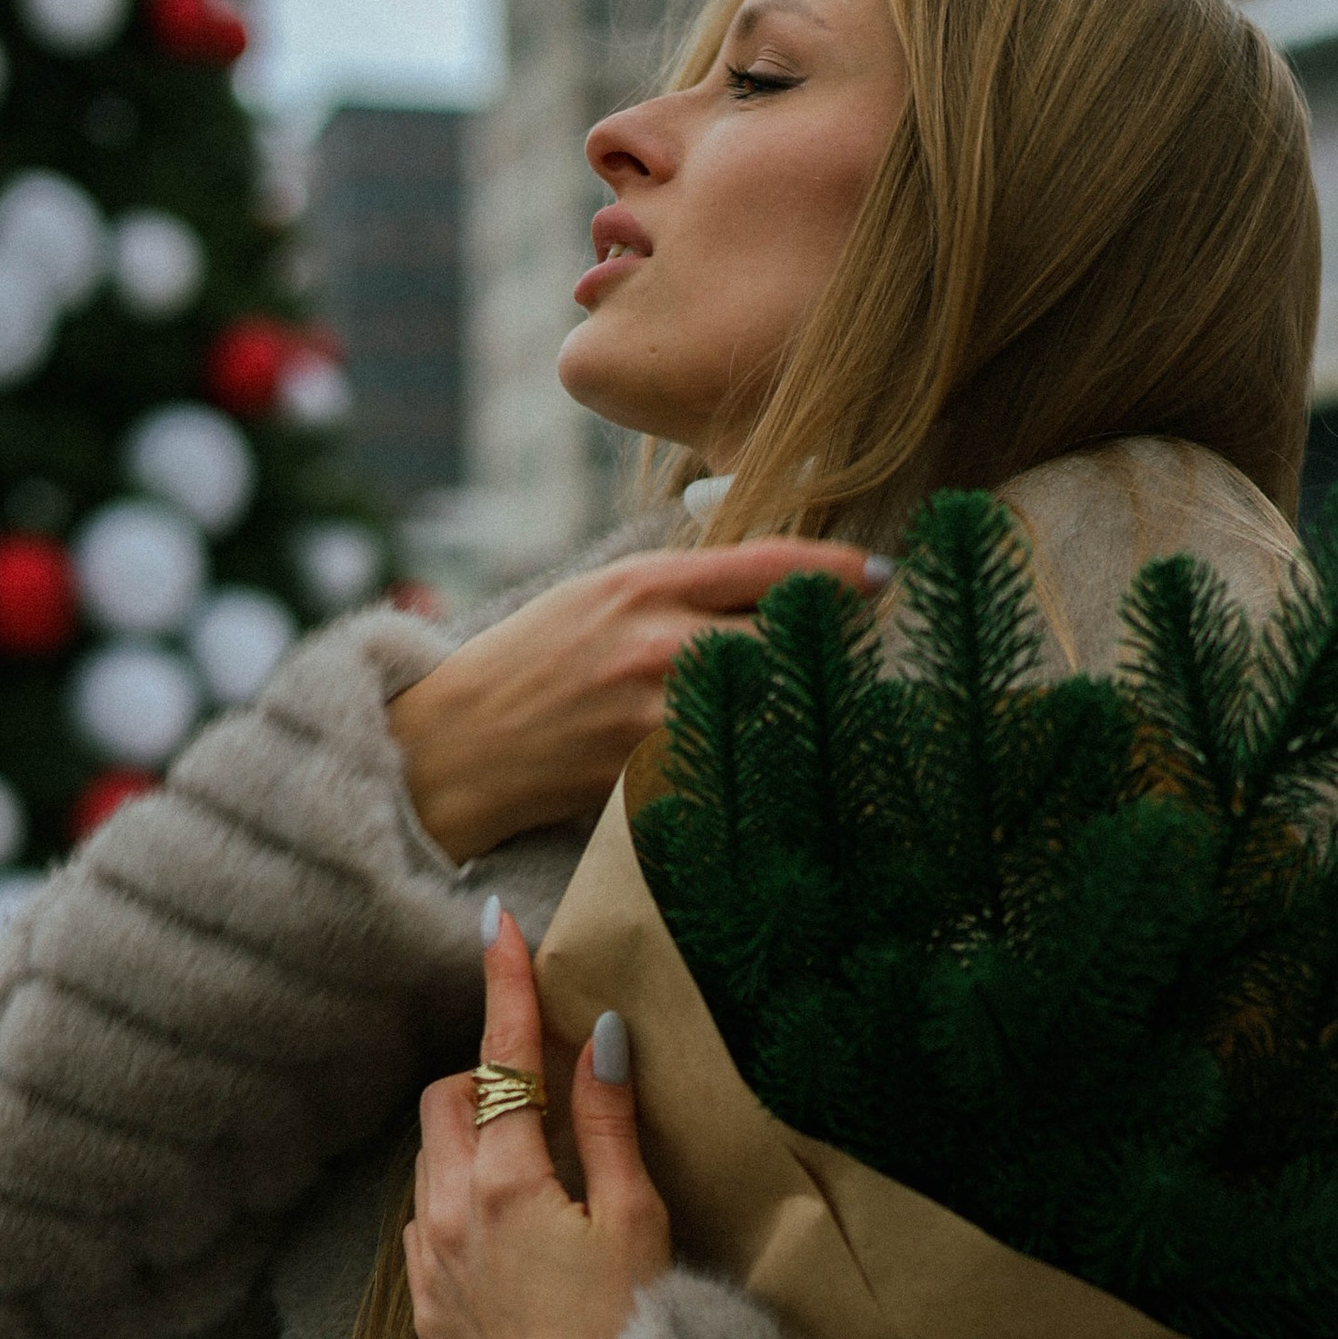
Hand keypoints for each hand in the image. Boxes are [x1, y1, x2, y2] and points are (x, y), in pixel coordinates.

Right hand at [387, 539, 889, 863]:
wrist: (455, 747)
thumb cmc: (531, 665)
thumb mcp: (598, 597)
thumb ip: (678, 589)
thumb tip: (774, 588)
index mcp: (644, 582)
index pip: (768, 565)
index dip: (837, 572)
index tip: (882, 578)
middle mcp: (656, 641)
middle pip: (785, 637)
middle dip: (831, 648)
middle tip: (863, 658)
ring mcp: (655, 712)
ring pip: (769, 706)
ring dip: (810, 711)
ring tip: (836, 716)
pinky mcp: (648, 773)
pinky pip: (733, 764)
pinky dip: (765, 763)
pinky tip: (783, 767)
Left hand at [405, 907, 672, 1338]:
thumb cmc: (640, 1334)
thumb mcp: (639, 1220)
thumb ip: (610, 1124)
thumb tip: (598, 1035)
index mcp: (505, 1186)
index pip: (502, 1059)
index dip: (505, 988)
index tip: (498, 927)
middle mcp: (448, 1220)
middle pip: (447, 1102)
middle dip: (489, 1082)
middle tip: (551, 1102)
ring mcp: (429, 1269)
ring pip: (429, 1165)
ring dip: (473, 1146)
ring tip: (539, 1178)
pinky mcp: (428, 1313)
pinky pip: (425, 1226)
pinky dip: (460, 1205)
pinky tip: (514, 1239)